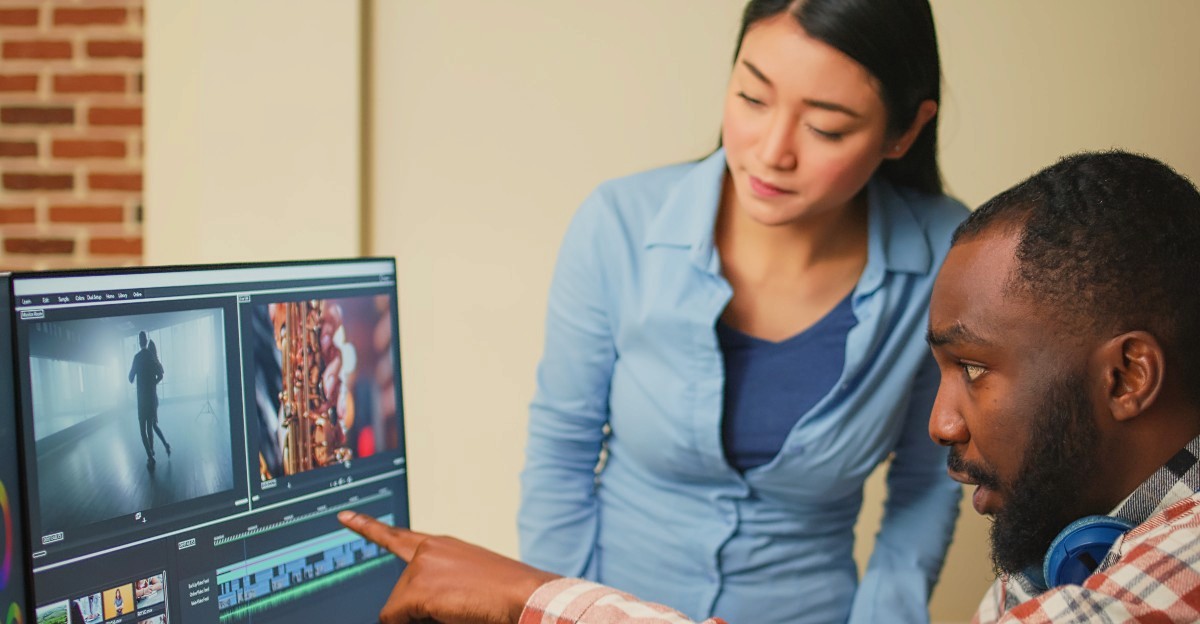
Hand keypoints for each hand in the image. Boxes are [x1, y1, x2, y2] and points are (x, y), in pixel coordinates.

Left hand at [339, 511, 559, 623]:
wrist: (525, 594)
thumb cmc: (507, 593)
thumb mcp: (470, 581)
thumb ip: (441, 582)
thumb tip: (414, 607)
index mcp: (443, 545)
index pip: (398, 536)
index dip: (367, 527)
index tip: (345, 516)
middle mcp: (429, 549)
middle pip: (398, 590)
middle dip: (412, 609)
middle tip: (451, 611)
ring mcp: (422, 565)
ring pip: (397, 607)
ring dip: (418, 618)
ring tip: (458, 610)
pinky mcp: (418, 586)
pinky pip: (394, 617)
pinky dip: (412, 623)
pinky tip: (445, 616)